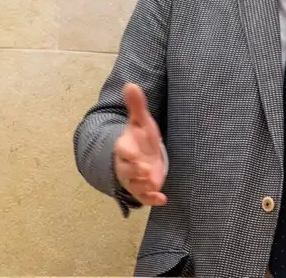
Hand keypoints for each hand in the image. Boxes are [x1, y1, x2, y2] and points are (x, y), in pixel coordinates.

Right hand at [113, 83, 167, 205]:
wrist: (142, 155)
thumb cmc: (141, 137)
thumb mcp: (141, 121)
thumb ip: (137, 105)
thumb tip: (130, 84)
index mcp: (125, 147)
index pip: (122, 150)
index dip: (127, 153)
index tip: (134, 153)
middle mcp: (127, 165)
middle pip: (127, 171)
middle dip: (135, 172)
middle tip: (147, 171)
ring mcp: (134, 179)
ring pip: (135, 186)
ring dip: (144, 186)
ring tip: (155, 183)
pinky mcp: (143, 189)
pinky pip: (145, 198)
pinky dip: (152, 200)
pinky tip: (163, 199)